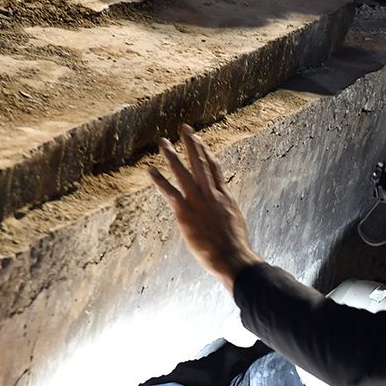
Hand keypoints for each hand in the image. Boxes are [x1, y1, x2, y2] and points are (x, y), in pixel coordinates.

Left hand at [149, 124, 262, 290]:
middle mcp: (211, 194)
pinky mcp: (186, 213)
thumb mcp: (234, 225)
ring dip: (172, 156)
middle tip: (184, 128)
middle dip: (192, 144)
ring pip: (184, 172)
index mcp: (225, 197)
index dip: (207, 153)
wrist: (232, 256)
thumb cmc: (235, 247)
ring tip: (163, 142)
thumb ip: (226, 215)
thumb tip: (223, 218)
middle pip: (201, 162)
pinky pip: (170, 192)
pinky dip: (160, 180)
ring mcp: (198, 202)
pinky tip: (150, 170)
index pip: (215, 169)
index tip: (200, 141)